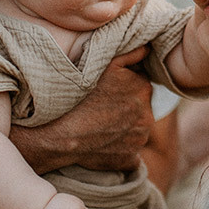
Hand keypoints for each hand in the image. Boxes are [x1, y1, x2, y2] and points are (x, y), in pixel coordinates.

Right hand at [29, 47, 153, 172]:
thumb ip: (132, 52)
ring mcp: (139, 139)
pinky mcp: (131, 159)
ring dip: (124, 127)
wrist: (60, 134)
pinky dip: (120, 149)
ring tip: (99, 125)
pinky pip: (130, 153)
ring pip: (135, 129)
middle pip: (139, 107)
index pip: (139, 84)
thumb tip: (149, 49)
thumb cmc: (79, 96)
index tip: (108, 90)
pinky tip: (103, 144)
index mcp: (144, 89)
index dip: (124, 86)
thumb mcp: (106, 65)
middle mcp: (148, 115)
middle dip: (126, 106)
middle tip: (102, 108)